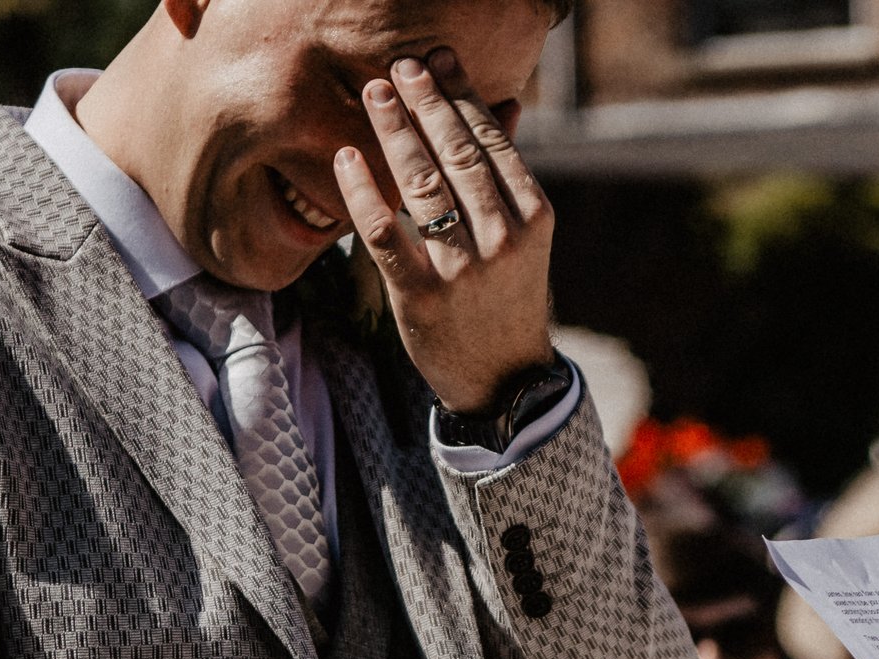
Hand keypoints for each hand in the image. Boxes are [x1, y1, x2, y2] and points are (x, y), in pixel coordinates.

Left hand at [333, 49, 555, 414]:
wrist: (503, 378)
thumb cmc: (509, 297)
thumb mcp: (523, 237)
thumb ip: (508, 172)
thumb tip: (506, 102)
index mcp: (533, 218)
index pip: (491, 142)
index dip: (461, 95)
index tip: (437, 61)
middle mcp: (502, 240)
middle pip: (455, 154)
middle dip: (425, 103)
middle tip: (399, 66)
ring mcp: (462, 269)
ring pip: (421, 184)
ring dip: (393, 131)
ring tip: (374, 94)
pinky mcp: (420, 295)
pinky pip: (383, 232)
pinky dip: (361, 191)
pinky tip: (345, 157)